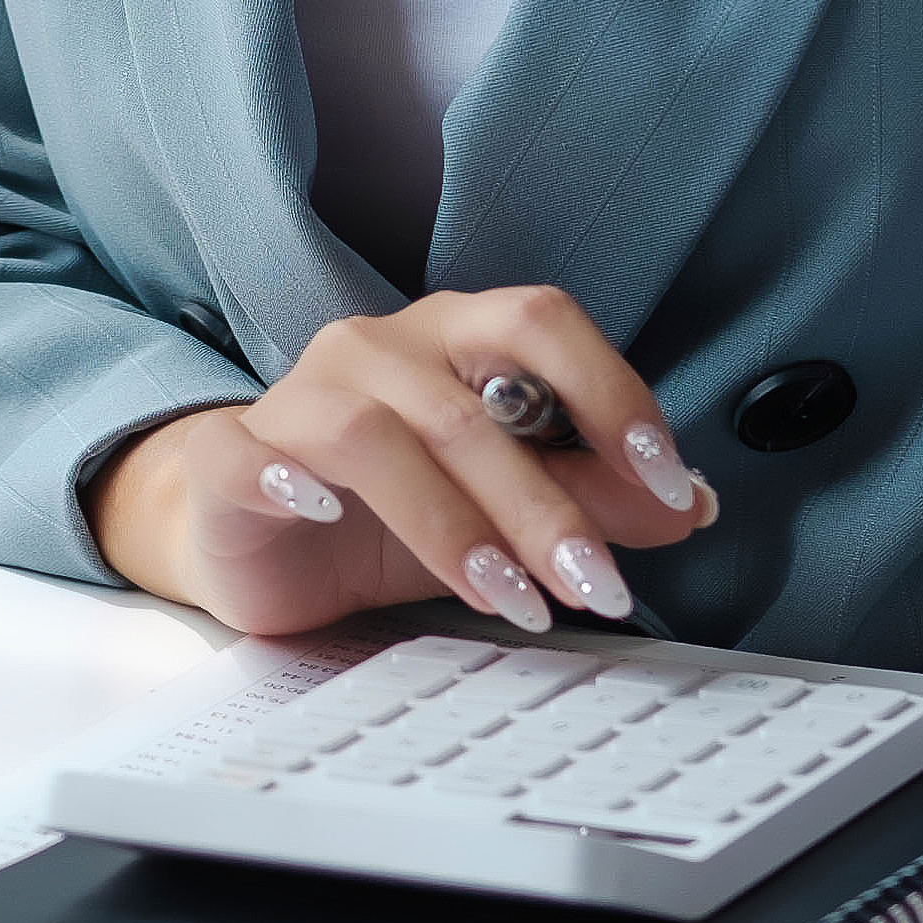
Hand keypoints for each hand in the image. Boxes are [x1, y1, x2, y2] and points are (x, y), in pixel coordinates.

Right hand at [90, 289, 719, 638]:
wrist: (252, 535)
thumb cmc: (385, 513)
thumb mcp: (506, 513)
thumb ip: (594, 497)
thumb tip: (692, 503)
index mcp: (453, 338)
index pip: (541, 323)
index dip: (613, 394)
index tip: (668, 482)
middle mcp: (375, 349)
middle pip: (470, 405)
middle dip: (547, 506)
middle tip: (597, 586)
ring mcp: (296, 396)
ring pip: (375, 434)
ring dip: (454, 525)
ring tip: (507, 599)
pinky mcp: (230, 456)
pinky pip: (249, 452)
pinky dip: (288, 477)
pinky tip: (326, 514)